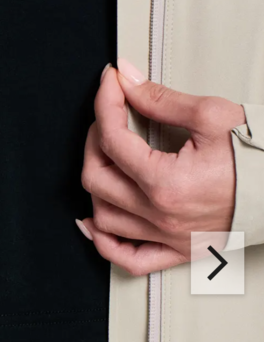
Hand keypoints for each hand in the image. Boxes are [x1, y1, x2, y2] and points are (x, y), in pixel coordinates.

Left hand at [77, 58, 244, 275]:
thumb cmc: (262, 157)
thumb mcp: (214, 116)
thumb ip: (162, 100)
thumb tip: (127, 82)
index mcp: (167, 182)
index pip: (112, 140)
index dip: (105, 104)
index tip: (110, 84)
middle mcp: (161, 215)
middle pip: (97, 178)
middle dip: (94, 141)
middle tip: (108, 118)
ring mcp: (168, 237)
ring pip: (104, 218)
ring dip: (96, 186)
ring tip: (105, 160)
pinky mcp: (179, 251)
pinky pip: (129, 259)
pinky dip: (105, 243)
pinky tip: (96, 224)